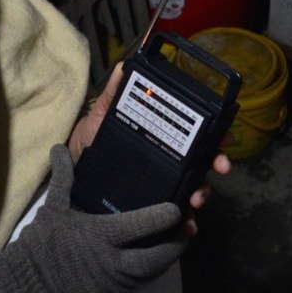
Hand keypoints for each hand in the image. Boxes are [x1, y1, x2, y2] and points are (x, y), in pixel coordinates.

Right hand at [0, 145, 185, 292]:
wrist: (25, 286)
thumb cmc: (41, 243)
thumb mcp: (53, 207)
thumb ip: (64, 176)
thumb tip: (58, 147)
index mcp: (100, 235)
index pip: (141, 226)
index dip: (164, 217)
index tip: (177, 207)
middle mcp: (112, 261)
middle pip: (158, 255)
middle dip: (176, 243)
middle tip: (183, 228)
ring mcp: (114, 282)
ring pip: (153, 272)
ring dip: (166, 258)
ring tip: (173, 241)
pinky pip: (139, 283)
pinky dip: (150, 271)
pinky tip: (153, 258)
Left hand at [68, 61, 232, 237]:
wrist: (66, 179)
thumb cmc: (86, 145)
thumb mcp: (99, 118)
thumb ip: (112, 94)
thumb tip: (123, 65)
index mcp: (159, 137)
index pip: (193, 134)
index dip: (214, 135)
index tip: (225, 137)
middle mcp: (165, 160)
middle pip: (200, 161)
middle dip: (215, 164)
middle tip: (219, 167)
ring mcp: (160, 184)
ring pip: (192, 188)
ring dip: (202, 193)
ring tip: (196, 200)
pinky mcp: (150, 207)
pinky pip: (173, 216)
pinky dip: (185, 222)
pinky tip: (188, 227)